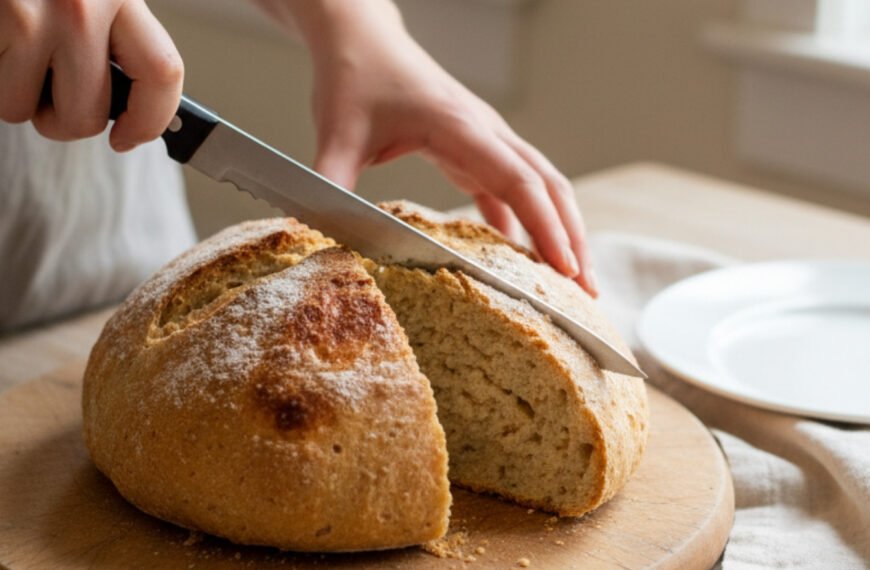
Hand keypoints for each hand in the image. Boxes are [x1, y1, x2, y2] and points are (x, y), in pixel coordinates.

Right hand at [0, 0, 182, 150]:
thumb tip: (132, 113)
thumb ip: (113, 39)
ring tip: (12, 53)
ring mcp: (29, 14)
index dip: (150, 120)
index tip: (128, 138)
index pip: (162, 72)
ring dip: (16, 97)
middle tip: (46, 92)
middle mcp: (81, 3)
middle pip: (87, 115)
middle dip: (62, 122)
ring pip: (26, 111)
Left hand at [278, 0, 596, 295]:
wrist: (364, 42)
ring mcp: (485, 140)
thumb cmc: (356, 79)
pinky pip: (510, 190)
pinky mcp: (475, 150)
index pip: (517, 180)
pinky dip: (524, 224)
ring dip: (560, 230)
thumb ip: (329, 182)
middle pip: (548, 186)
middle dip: (571, 237)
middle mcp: (485, 132)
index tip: (564, 268)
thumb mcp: (337, 133)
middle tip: (586, 290)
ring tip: (573, 280)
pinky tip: (524, 259)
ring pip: (541, 187)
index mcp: (459, 127)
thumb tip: (310, 233)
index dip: (544, 226)